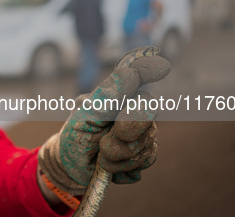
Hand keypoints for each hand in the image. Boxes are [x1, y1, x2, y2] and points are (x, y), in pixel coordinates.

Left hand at [38, 54, 170, 194]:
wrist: (72, 167)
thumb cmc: (76, 134)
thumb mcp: (85, 115)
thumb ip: (107, 97)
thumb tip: (130, 73)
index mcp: (119, 95)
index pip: (139, 78)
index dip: (150, 70)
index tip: (162, 66)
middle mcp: (135, 109)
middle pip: (148, 112)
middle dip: (126, 130)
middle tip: (104, 143)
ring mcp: (144, 131)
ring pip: (146, 141)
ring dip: (118, 154)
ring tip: (100, 155)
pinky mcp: (146, 153)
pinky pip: (146, 160)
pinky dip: (123, 167)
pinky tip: (109, 166)